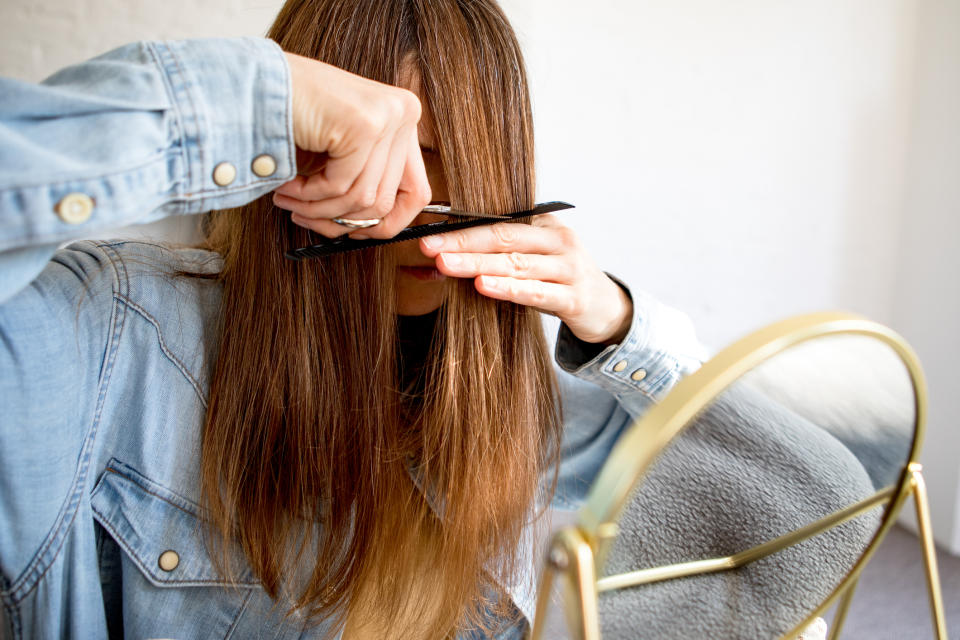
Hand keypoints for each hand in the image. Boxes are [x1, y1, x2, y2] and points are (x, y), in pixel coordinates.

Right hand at [271, 53, 431, 237]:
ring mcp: (388, 116)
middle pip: (387, 202)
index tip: (351, 232)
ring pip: (362, 200)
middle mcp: (405, 113)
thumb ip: (367, 183)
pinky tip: (287, 185)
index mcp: (405, 118)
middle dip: (340, 222)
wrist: (250, 82)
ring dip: (318, 209)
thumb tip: (378, 229)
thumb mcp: (343, 154)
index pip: (417, 193)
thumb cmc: (293, 117)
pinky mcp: (364, 124)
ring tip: (289, 201)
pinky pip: (341, 186)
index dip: (385, 224)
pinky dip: (308, 195)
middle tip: (305, 218)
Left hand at [419, 215, 632, 343]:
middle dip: (463, 242)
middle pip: (505, 237)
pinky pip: (537, 292)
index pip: (498, 221)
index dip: (462, 227)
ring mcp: (569, 268)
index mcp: (545, 224)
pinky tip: (483, 286)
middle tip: (429, 246)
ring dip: (478, 263)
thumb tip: (433, 265)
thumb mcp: (530, 262)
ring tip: (447, 264)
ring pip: (517, 263)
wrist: (606, 307)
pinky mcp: (574, 297)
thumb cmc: (557, 281)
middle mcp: (559, 240)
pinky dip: (508, 288)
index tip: (429, 234)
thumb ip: (492, 258)